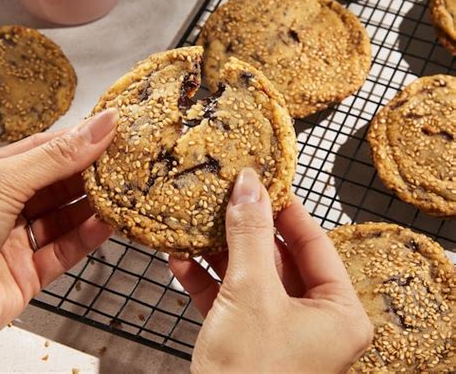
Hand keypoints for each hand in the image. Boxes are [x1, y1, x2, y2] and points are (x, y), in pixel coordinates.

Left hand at [0, 109, 117, 338]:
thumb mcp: (5, 181)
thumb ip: (57, 157)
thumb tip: (101, 125)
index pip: (47, 149)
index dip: (81, 139)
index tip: (114, 131)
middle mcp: (8, 204)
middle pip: (61, 184)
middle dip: (94, 173)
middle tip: (128, 163)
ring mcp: (18, 239)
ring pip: (67, 218)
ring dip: (96, 206)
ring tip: (124, 193)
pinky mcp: (29, 274)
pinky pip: (65, 251)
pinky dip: (88, 238)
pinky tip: (108, 224)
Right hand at [170, 168, 372, 373]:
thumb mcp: (251, 292)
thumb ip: (249, 234)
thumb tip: (249, 184)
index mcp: (336, 310)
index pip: (313, 241)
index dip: (285, 207)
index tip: (262, 180)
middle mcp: (312, 317)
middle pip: (276, 256)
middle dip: (244, 228)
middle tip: (224, 195)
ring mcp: (276, 327)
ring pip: (248, 274)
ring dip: (219, 251)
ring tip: (198, 220)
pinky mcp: (245, 337)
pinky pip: (228, 297)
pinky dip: (205, 278)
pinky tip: (180, 258)